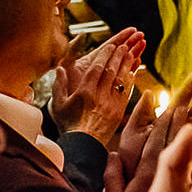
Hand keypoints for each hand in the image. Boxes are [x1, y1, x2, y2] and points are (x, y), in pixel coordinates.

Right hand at [51, 28, 145, 143]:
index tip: (110, 46)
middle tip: (124, 45)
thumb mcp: (58, 105)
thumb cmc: (68, 124)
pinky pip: (127, 93)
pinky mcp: (119, 112)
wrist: (83, 145)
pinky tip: (133, 73)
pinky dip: (130, 81)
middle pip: (111, 72)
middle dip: (118, 57)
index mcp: (85, 93)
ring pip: (121, 81)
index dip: (105, 56)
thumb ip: (58, 85)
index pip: (97, 69)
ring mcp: (111, 104)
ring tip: (131, 54)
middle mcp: (99, 96)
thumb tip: (59, 68)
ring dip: (126, 66)